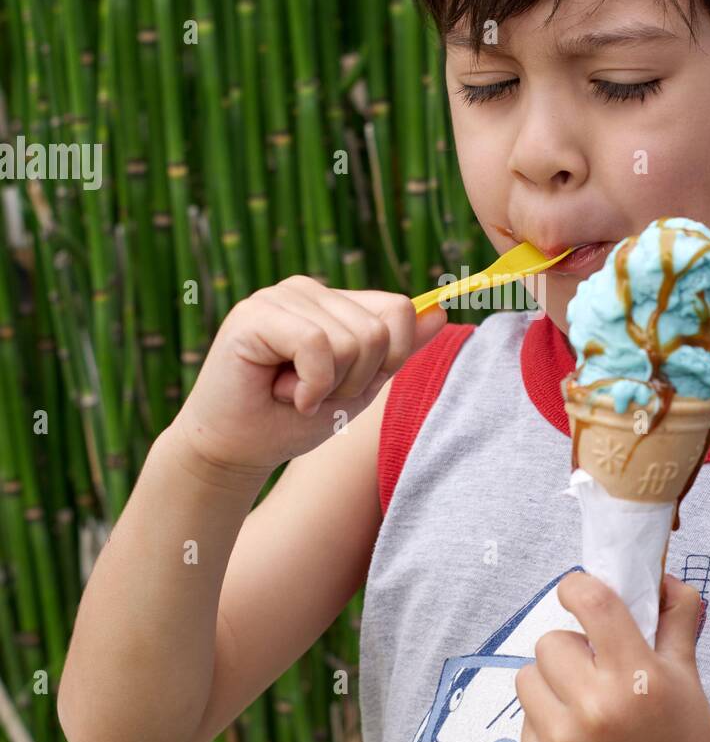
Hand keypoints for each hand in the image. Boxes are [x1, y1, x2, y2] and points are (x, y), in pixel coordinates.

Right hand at [172, 277, 447, 475]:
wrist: (234, 451)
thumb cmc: (290, 421)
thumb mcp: (359, 387)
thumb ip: (398, 350)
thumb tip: (442, 311)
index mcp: (334, 302)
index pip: (399, 310)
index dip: (390, 359)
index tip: (349, 386)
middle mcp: (308, 290)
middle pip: (379, 330)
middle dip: (356, 380)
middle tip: (313, 394)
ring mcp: (280, 296)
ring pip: (352, 340)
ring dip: (329, 387)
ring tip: (293, 392)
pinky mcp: (255, 314)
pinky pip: (317, 344)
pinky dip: (310, 385)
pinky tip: (280, 394)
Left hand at [515, 571, 709, 741]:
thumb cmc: (688, 736)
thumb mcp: (687, 669)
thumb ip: (675, 612)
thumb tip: (655, 570)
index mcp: (638, 677)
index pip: (591, 603)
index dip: (577, 587)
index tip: (577, 591)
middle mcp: (596, 710)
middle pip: (551, 642)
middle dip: (573, 649)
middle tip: (597, 670)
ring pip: (527, 677)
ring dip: (552, 683)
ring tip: (584, 703)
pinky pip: (525, 719)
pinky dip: (546, 722)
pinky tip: (580, 740)